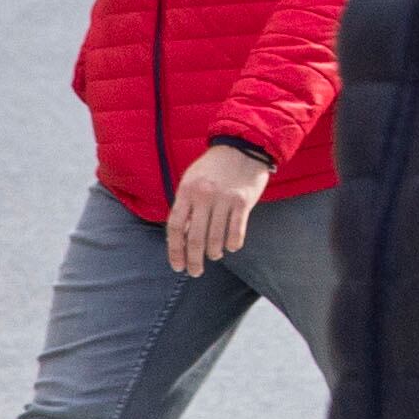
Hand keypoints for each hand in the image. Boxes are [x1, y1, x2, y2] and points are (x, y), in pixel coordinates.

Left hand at [164, 142, 272, 276]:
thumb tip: (182, 238)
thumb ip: (186, 206)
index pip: (176, 227)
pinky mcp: (243, 201)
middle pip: (194, 237)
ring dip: (213, 253)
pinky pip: (236, 231)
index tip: (177, 265)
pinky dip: (233, 244)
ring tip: (214, 256)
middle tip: (194, 272)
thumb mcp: (192, 181)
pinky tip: (231, 247)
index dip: (174, 250)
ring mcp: (224, 199)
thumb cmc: (214, 167)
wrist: (243, 146)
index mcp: (187, 191)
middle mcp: (204, 196)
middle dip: (193, 260)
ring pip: (216, 237)